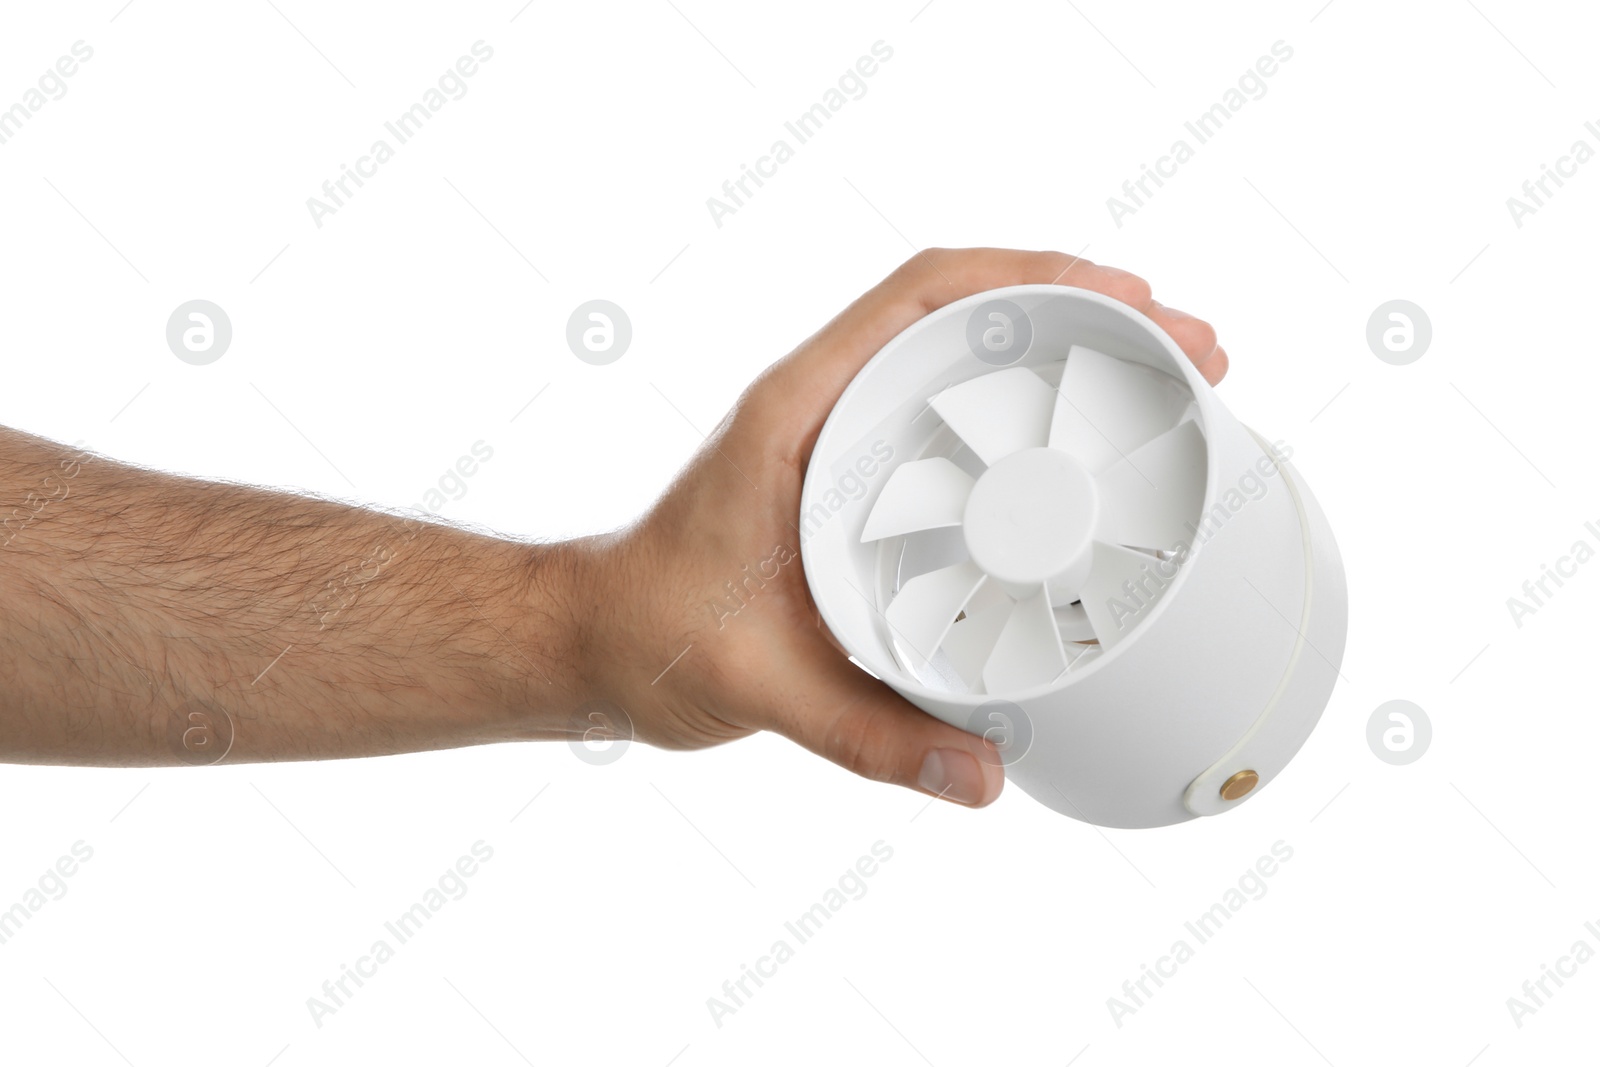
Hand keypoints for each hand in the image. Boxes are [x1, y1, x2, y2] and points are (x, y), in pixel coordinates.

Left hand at [573, 248, 1228, 807]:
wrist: (598, 641)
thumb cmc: (651, 635)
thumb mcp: (757, 685)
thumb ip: (866, 735)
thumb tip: (987, 774)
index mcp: (797, 413)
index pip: (921, 297)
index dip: (1034, 277)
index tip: (1129, 297)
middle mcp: (825, 404)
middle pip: (970, 309)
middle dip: (1089, 308)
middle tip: (1191, 348)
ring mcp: (845, 432)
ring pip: (969, 353)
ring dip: (1069, 352)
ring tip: (1168, 382)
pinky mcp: (860, 473)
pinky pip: (957, 415)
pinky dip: (1030, 413)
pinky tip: (1090, 455)